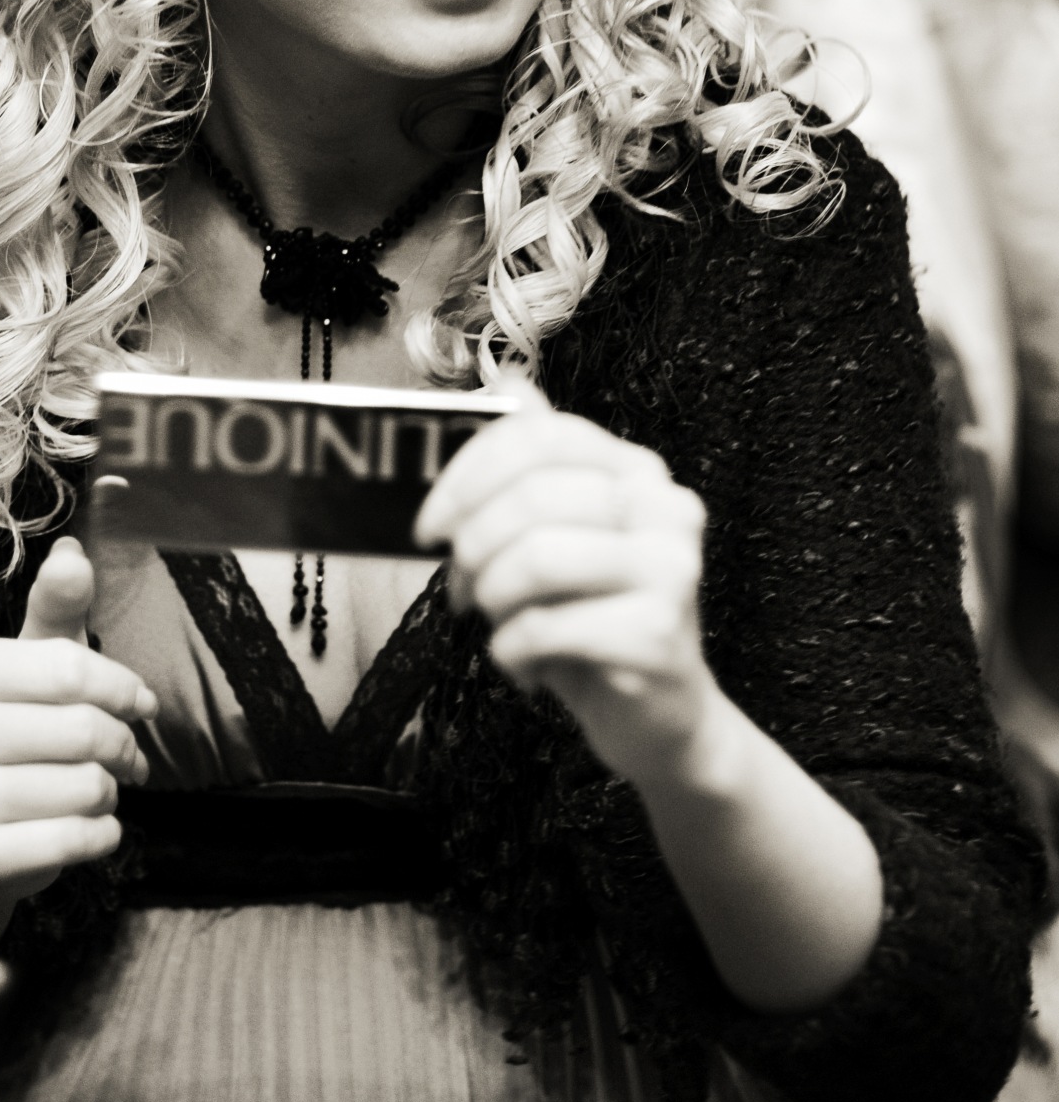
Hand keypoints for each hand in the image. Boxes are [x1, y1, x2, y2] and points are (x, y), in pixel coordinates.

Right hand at [0, 536, 156, 900]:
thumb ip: (58, 608)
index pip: (69, 668)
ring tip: (97, 789)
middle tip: (128, 756)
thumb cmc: (18, 731)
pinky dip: (101, 836)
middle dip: (122, 744)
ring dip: (110, 791)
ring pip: (85, 787)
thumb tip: (72, 550)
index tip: (140, 703)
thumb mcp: (37, 664)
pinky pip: (76, 840)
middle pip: (82, 729)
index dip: (122, 687)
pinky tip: (90, 828)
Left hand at [415, 381, 718, 787]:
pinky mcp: (659, 635)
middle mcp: (666, 506)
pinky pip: (547, 627)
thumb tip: (510, 383)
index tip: (430, 526)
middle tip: (460, 588)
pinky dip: (511, 650)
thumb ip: (537, 467)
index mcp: (637, 470)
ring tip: (494, 621)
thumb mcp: (561, 537)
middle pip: (534, 495)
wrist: (661, 718)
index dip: (468, 474)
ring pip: (537, 558)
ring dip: (491, 597)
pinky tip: (522, 662)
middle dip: (473, 545)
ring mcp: (672, 569)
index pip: (540, 436)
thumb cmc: (594, 620)